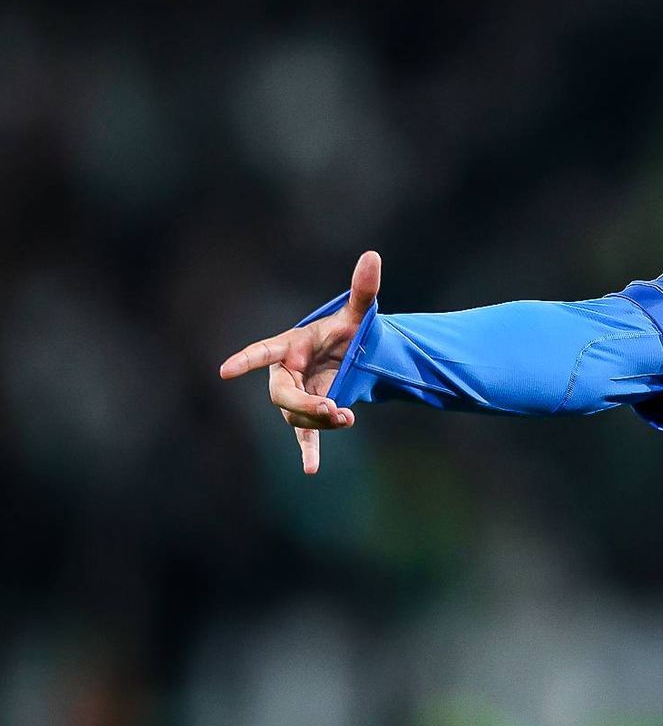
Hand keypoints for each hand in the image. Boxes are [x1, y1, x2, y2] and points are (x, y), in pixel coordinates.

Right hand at [219, 250, 380, 474]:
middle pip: (283, 395)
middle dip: (306, 403)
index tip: (225, 370)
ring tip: (347, 417)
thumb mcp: (358, 314)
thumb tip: (373, 255)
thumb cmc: (346, 331)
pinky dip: (309, 451)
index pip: (265, 352)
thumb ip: (363, 289)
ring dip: (319, 420)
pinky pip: (304, 435)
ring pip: (296, 415)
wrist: (352, 355)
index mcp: (292, 346)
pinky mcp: (310, 414)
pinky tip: (311, 470)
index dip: (247, 359)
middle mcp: (288, 372)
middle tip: (335, 409)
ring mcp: (297, 395)